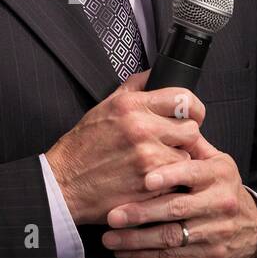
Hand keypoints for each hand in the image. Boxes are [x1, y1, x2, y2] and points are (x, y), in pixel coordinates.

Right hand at [44, 69, 206, 225]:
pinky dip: (168, 182)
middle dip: (184, 138)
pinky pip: (176, 180)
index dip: (193, 108)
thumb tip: (156, 73)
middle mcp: (141, 128)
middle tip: (170, 144)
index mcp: (130, 105)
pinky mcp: (150, 184)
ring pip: (186, 157)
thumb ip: (134, 88)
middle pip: (191, 129)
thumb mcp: (104, 107)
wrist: (63, 184)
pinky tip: (150, 180)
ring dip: (176, 162)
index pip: (183, 97)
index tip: (192, 115)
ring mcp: (147, 157)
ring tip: (155, 165)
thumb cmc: (82, 147)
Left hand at [100, 132, 256, 257]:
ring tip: (109, 238)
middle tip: (113, 215)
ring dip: (137, 240)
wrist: (249, 229)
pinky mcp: (208, 254)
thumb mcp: (214, 162)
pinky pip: (171, 256)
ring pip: (171, 237)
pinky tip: (123, 252)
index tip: (145, 179)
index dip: (169, 175)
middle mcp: (221, 201)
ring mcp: (216, 231)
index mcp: (220, 172)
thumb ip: (190, 143)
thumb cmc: (218, 186)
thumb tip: (166, 112)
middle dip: (142, 213)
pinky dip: (144, 255)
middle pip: (177, 208)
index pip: (192, 172)